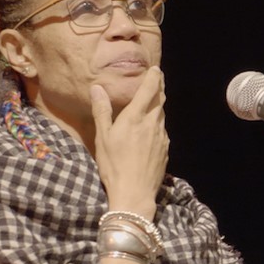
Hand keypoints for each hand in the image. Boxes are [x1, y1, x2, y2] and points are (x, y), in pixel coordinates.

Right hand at [90, 68, 167, 217]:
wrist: (134, 194)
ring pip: (162, 116)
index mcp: (136, 118)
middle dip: (159, 88)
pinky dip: (158, 124)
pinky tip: (151, 130)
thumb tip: (97, 88)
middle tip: (158, 79)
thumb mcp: (103, 137)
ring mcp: (162, 138)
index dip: (154, 77)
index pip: (149, 90)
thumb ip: (102, 111)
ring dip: (158, 106)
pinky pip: (162, 131)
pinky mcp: (165, 150)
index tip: (155, 69)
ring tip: (153, 102)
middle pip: (160, 100)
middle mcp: (152, 124)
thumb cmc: (114, 165)